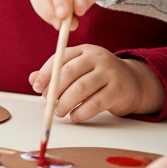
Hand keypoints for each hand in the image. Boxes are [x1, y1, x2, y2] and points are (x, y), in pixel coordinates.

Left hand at [30, 45, 164, 120]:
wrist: (134, 82)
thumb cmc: (98, 76)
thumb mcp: (78, 69)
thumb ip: (56, 73)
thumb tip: (33, 80)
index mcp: (84, 50)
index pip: (60, 57)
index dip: (45, 73)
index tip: (37, 87)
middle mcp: (97, 58)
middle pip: (69, 72)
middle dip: (54, 90)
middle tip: (47, 103)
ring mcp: (110, 73)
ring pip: (81, 88)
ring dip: (66, 103)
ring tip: (59, 111)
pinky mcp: (118, 91)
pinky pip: (95, 103)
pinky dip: (81, 112)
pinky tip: (74, 116)